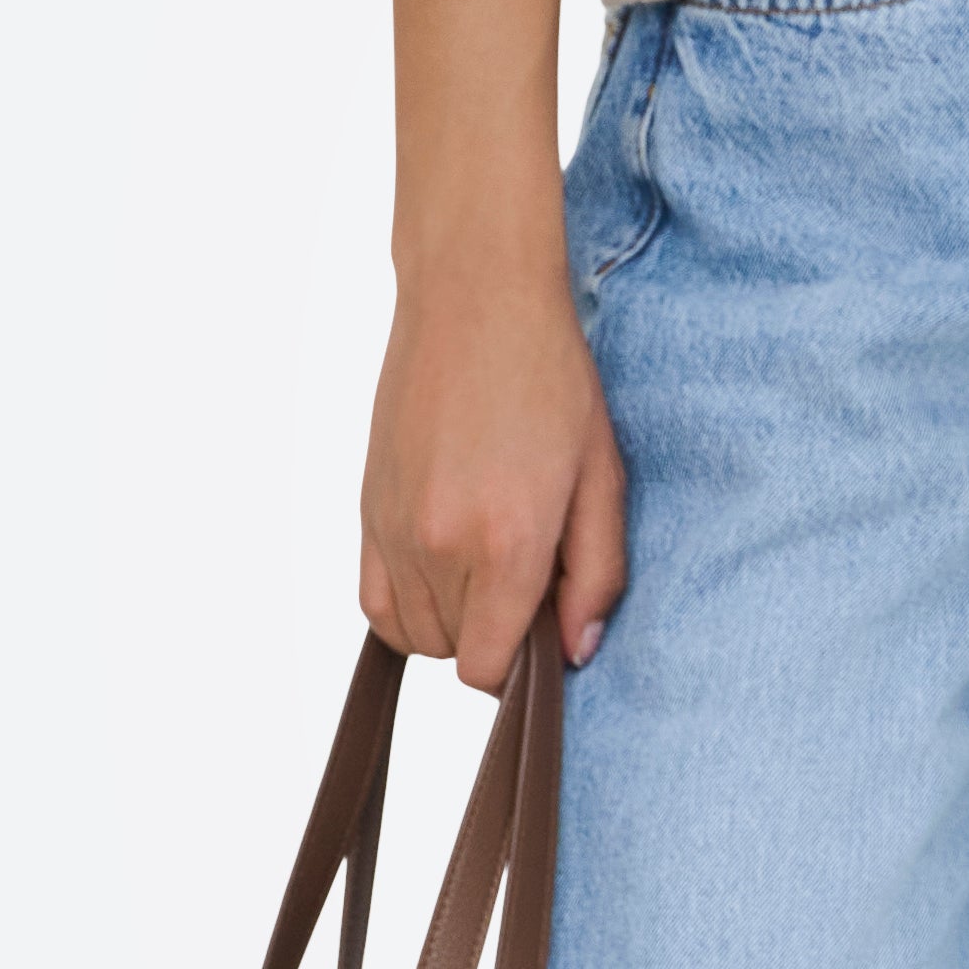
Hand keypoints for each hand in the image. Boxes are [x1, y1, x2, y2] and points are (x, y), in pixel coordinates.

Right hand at [360, 241, 627, 691]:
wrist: (474, 300)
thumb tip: (575, 652)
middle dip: (494, 633)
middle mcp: (437, 545)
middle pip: (453, 652)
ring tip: (488, 560)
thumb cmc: (549, 378)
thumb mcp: (601, 477)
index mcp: (505, 542)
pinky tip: (444, 569)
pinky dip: (408, 606)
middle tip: (528, 571)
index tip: (547, 623)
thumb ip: (596, 575)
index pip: (488, 668)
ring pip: (413, 634)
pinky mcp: (367, 508)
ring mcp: (393, 528)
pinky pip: (374, 603)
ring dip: (453, 620)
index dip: (523, 665)